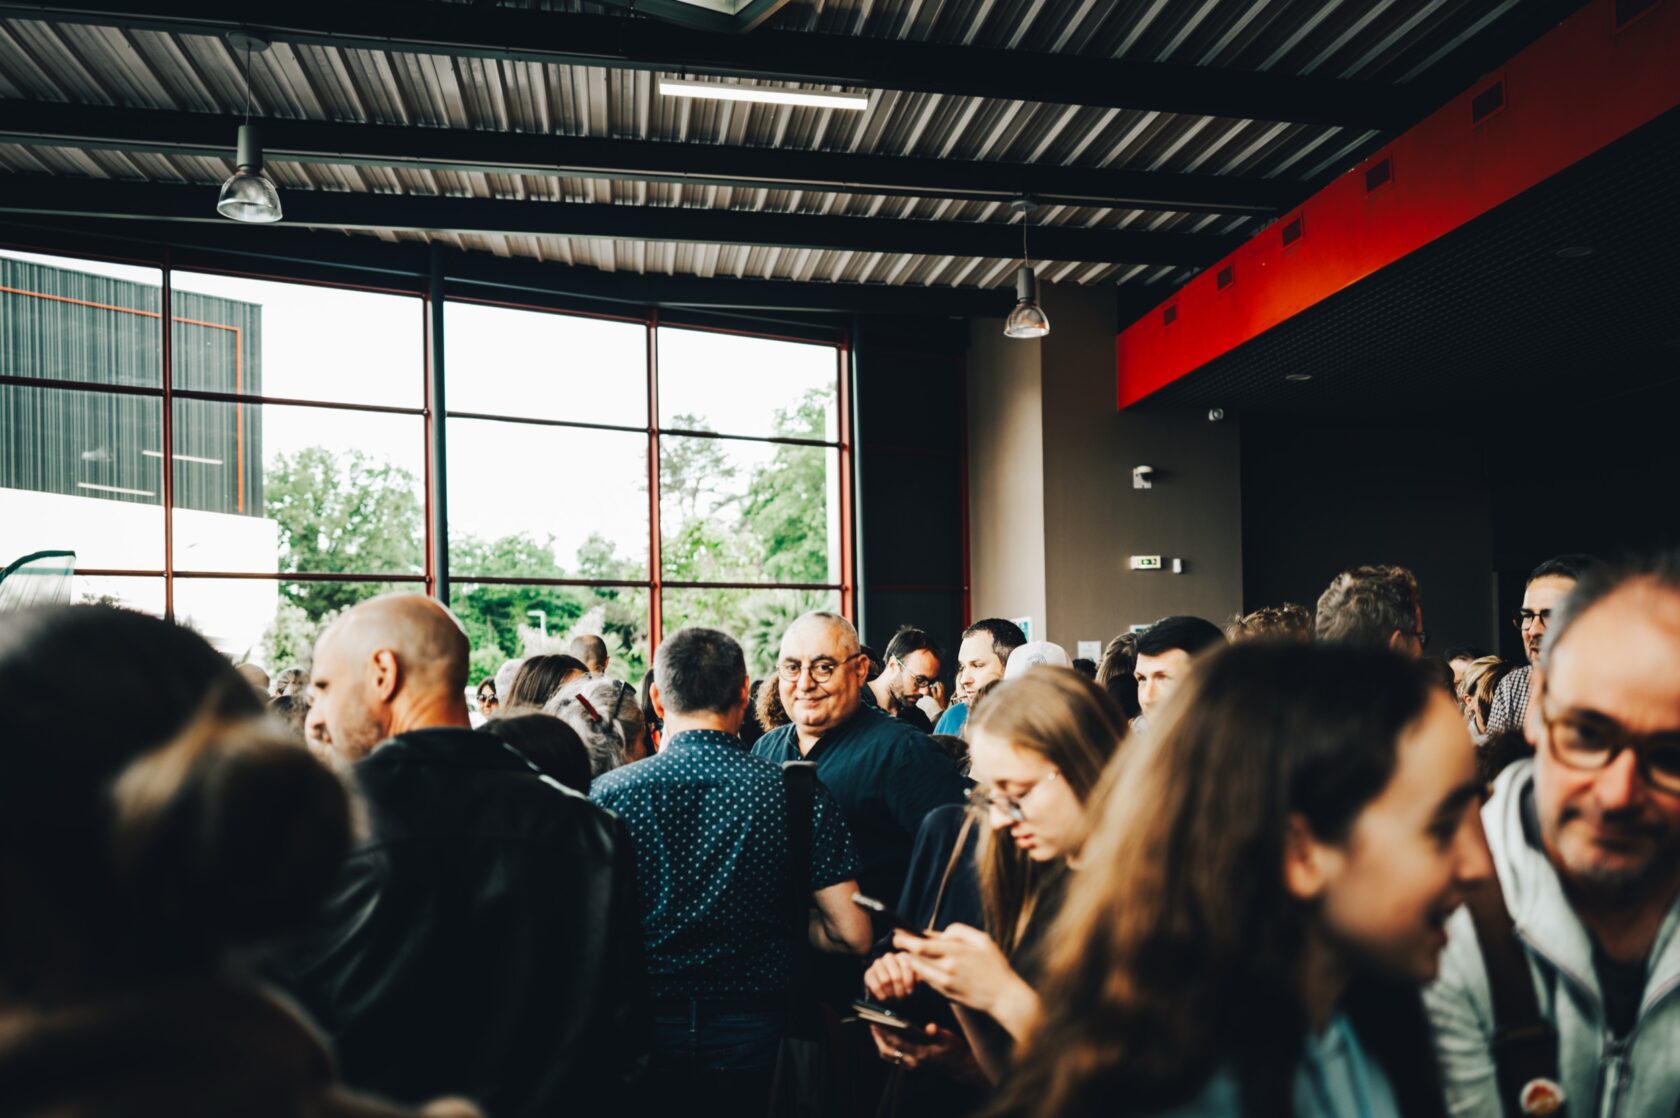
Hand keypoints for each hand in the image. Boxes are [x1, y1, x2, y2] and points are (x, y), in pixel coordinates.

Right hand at [863, 951, 919, 1001]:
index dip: (908, 981)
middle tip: (901, 995)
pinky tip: (885, 997)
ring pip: (885, 980)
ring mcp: (878, 964)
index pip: (906, 966)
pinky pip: (875, 985)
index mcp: (902, 956)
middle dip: (899, 989)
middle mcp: (889, 957)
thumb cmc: (905, 985)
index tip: (910, 990)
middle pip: (896, 976)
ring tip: (893, 995)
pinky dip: (881, 994)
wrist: (891, 992)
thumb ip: (918, 976)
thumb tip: (920, 977)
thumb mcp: (914, 981)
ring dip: (890, 991)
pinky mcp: (868, 973)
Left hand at [870, 1021, 967, 1071]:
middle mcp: (913, 1061)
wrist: (959, 1066)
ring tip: (876, 1028)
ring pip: (888, 1055)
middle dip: (878, 1037)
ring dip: (880, 1042)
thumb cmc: (954, 1050)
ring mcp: (911, 1064)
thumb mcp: (949, 1039)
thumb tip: (931, 1027)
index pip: (897, 1043)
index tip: (877, 1021)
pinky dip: (886, 1046)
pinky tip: (886, 1036)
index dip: (885, 1032)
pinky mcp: (911, 1064)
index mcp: (921, 1053)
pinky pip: (893, 1056)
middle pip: (887, 1051)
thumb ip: (938, 1033)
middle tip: (872, 1023)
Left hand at [892, 924, 1022, 1015]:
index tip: (897, 933)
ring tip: (905, 953)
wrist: (1003, 997)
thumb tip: (941, 934)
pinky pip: (928, 980)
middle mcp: (947, 969)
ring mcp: (945, 983)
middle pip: (915, 958)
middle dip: (903, 949)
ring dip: (910, 961)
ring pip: (919, 970)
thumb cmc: (995, 966)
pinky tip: (921, 966)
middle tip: (896, 942)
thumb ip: (960, 932)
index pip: (921, 945)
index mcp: (955, 952)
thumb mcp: (983, 940)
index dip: (905, 939)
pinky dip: (921, 972)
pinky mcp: (945, 994)